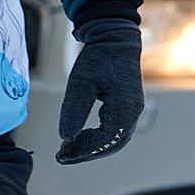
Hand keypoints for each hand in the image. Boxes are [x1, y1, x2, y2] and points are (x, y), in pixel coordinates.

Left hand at [56, 17, 143, 163]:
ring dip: (92, 147)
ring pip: (113, 140)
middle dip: (86, 153)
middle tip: (63, 156)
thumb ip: (74, 110)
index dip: (81, 151)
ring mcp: (132, 111)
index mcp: (123, 109)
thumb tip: (65, 137)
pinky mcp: (128, 107)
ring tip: (69, 149)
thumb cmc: (99, 57)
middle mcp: (132, 113)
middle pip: (110, 145)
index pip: (102, 142)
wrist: (114, 38)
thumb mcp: (80, 82)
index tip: (61, 155)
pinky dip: (98, 139)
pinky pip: (115, 131)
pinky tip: (81, 136)